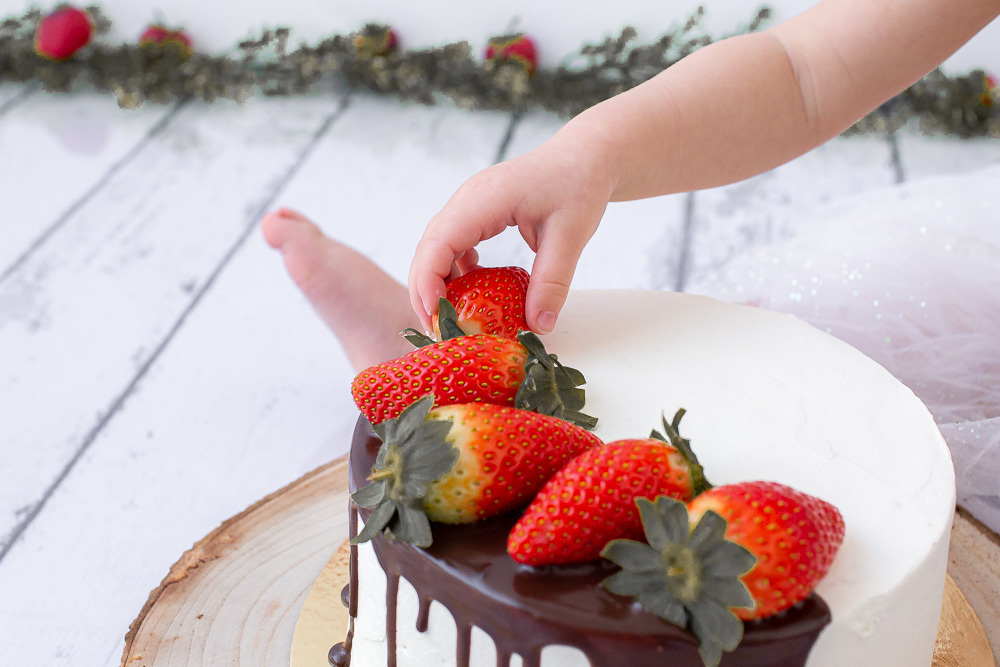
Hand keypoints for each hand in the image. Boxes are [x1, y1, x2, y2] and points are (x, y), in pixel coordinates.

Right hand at [409, 136, 614, 333]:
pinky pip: (453, 246)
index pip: (438, 243)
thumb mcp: (571, 234)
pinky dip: (455, 273)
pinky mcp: (476, 214)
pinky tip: (472, 293)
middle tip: (437, 331)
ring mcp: (468, 205)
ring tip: (450, 319)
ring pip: (436, 249)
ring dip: (437, 284)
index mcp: (484, 199)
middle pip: (427, 249)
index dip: (428, 283)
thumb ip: (552, 281)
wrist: (586, 154)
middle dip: (425, 291)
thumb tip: (538, 326)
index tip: (435, 317)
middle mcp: (467, 200)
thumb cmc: (579, 184)